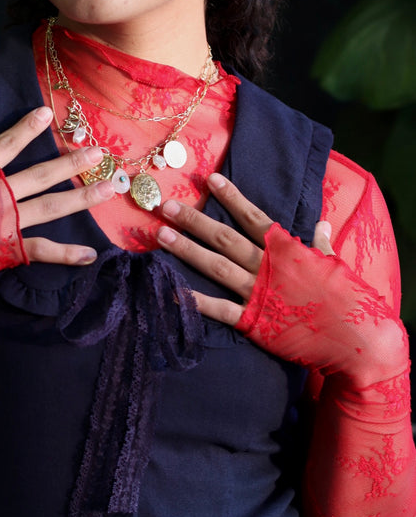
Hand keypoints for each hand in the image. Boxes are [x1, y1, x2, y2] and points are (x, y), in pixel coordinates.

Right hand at [0, 106, 113, 265]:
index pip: (8, 142)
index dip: (28, 127)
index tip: (48, 114)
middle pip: (41, 173)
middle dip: (71, 161)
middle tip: (98, 152)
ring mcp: (3, 222)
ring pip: (51, 207)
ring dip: (81, 197)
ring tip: (107, 189)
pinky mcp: (2, 250)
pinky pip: (41, 250)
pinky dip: (66, 254)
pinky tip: (90, 253)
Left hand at [155, 172, 332, 325]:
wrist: (355, 337)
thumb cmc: (348, 299)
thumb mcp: (335, 264)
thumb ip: (320, 244)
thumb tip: (321, 225)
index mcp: (287, 248)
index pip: (253, 216)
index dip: (231, 197)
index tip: (210, 179)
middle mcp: (267, 265)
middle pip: (224, 237)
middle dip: (193, 220)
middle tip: (165, 207)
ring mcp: (259, 292)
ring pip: (215, 266)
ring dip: (186, 249)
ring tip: (161, 236)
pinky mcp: (254, 320)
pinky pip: (218, 309)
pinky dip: (193, 300)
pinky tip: (170, 291)